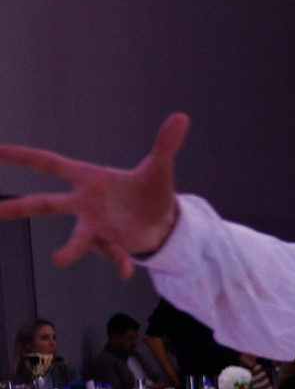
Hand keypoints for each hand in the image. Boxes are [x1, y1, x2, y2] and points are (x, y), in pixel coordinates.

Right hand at [0, 111, 189, 277]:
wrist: (164, 223)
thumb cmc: (151, 192)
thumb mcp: (160, 168)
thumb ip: (166, 144)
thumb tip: (182, 116)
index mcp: (88, 179)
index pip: (48, 162)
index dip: (20, 155)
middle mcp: (84, 204)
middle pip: (46, 205)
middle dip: (18, 207)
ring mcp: (96, 227)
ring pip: (77, 238)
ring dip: (69, 250)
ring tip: (58, 260)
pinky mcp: (112, 245)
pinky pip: (114, 255)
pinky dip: (120, 263)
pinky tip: (126, 272)